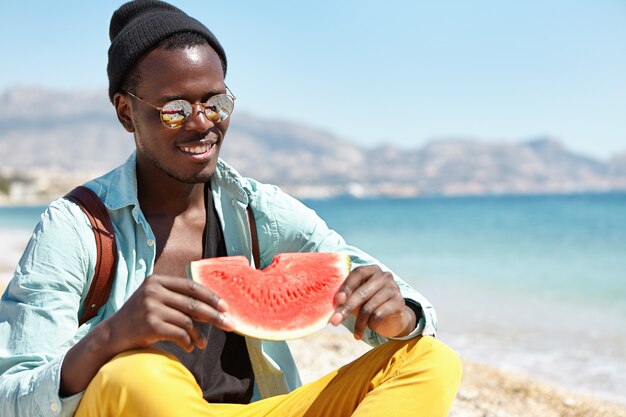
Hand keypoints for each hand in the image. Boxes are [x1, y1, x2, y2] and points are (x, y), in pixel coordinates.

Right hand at [105, 275, 233, 352]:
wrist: (111, 336)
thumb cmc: (138, 320)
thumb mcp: (154, 300)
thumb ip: (176, 298)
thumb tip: (211, 306)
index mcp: (156, 280)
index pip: (190, 286)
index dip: (210, 296)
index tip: (225, 306)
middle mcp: (153, 291)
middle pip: (193, 303)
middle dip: (214, 315)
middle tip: (229, 324)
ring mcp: (150, 307)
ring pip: (187, 321)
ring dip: (198, 335)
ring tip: (202, 343)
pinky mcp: (150, 324)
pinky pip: (179, 334)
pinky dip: (188, 342)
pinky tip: (189, 348)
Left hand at [329, 265, 415, 339]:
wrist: (393, 319)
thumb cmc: (369, 305)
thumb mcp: (356, 299)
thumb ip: (346, 298)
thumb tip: (333, 305)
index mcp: (371, 270)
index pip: (357, 273)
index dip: (346, 286)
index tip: (337, 301)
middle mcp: (384, 276)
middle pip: (361, 292)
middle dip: (347, 309)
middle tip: (334, 322)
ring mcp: (393, 288)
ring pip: (369, 307)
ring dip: (359, 323)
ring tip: (356, 333)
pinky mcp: (399, 302)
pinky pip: (379, 315)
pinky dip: (372, 324)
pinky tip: (371, 328)